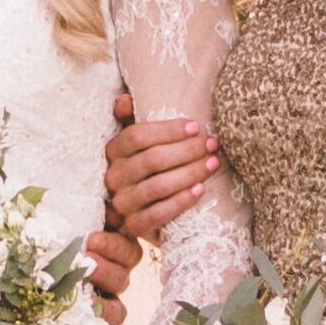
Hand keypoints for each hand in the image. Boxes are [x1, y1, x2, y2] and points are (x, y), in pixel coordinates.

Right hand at [98, 105, 222, 247]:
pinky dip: (182, 201)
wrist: (146, 210)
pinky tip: (201, 189)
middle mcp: (113, 177)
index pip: (137, 136)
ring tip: (213, 163)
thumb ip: (131, 119)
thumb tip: (125, 99)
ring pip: (158, 186)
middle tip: (212, 144)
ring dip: (190, 173)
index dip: (168, 130)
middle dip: (187, 150)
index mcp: (112, 151)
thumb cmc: (148, 168)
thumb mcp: (139, 143)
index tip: (196, 127)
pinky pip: (159, 214)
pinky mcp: (134, 225)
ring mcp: (122, 203)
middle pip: (152, 160)